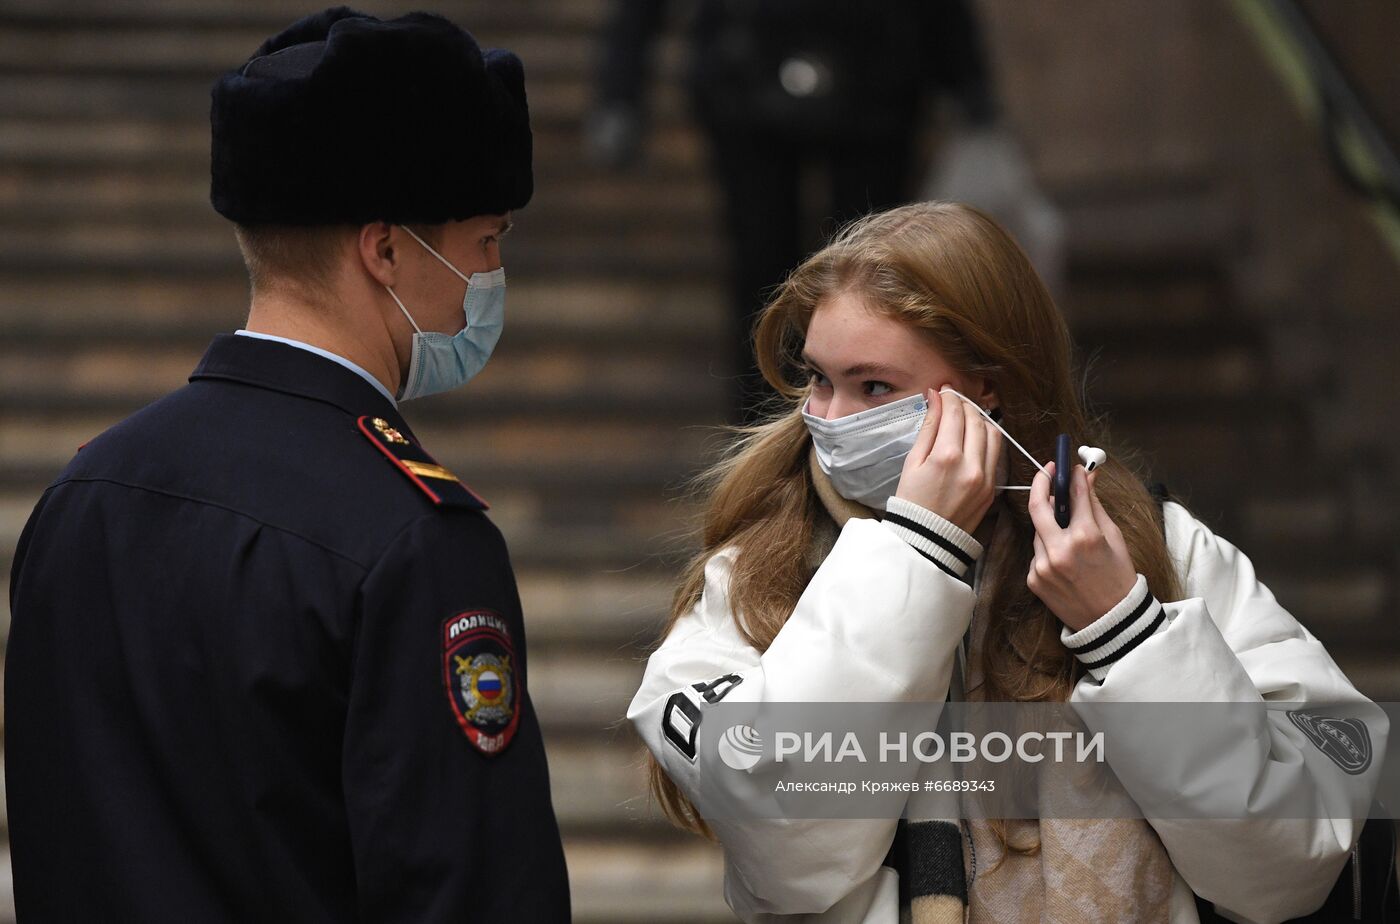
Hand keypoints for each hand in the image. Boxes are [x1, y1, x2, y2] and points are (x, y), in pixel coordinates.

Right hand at [894, 388, 1001, 533]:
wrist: (927, 539)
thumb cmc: (912, 501)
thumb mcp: (912, 462)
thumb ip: (928, 427)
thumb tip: (935, 398)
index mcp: (946, 457)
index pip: (955, 413)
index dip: (950, 396)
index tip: (944, 390)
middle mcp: (971, 465)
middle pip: (976, 420)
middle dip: (965, 405)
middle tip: (953, 401)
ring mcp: (986, 477)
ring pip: (993, 434)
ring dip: (980, 420)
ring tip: (965, 419)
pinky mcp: (992, 487)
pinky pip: (997, 454)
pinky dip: (988, 440)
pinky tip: (974, 438)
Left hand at [1026, 461, 1136, 631]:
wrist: (1110, 621)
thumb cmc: (1117, 577)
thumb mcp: (1113, 538)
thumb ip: (1094, 505)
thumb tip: (1086, 476)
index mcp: (1085, 537)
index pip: (1073, 494)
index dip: (1070, 476)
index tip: (1068, 465)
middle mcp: (1059, 550)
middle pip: (1038, 505)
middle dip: (1041, 483)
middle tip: (1046, 472)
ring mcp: (1042, 566)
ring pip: (1039, 531)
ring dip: (1050, 524)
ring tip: (1069, 534)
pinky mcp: (1033, 579)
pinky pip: (1037, 552)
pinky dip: (1048, 548)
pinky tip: (1065, 560)